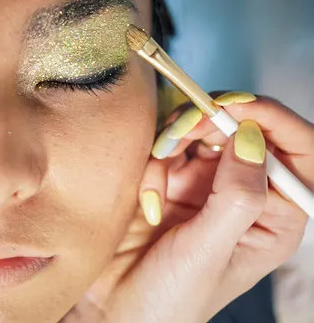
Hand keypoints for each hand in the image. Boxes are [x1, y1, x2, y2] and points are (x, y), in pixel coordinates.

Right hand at [63, 92, 311, 322]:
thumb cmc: (171, 300)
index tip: (234, 106)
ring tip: (156, 179)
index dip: (270, 120)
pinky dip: (152, 163)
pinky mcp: (171, 180)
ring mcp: (206, 185)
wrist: (113, 308)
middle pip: (245, 130)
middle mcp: (244, 195)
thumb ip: (237, 196)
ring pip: (201, 131)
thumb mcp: (209, 252)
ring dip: (174, 145)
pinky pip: (166, 148)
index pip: (296, 152)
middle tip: (181, 130)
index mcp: (275, 217)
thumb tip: (253, 138)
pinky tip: (146, 201)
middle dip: (211, 123)